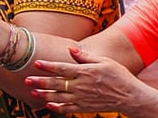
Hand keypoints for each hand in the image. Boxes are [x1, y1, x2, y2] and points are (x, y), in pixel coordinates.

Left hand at [26, 46, 157, 115]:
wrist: (130, 96)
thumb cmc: (119, 75)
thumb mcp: (104, 61)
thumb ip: (85, 56)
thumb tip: (70, 49)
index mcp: (85, 72)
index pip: (62, 68)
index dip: (48, 66)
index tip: (36, 63)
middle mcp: (81, 85)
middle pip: (56, 83)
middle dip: (40, 81)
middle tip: (27, 79)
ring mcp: (83, 98)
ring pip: (59, 97)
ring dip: (45, 94)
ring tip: (33, 91)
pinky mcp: (86, 107)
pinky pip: (69, 108)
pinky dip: (58, 107)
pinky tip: (48, 105)